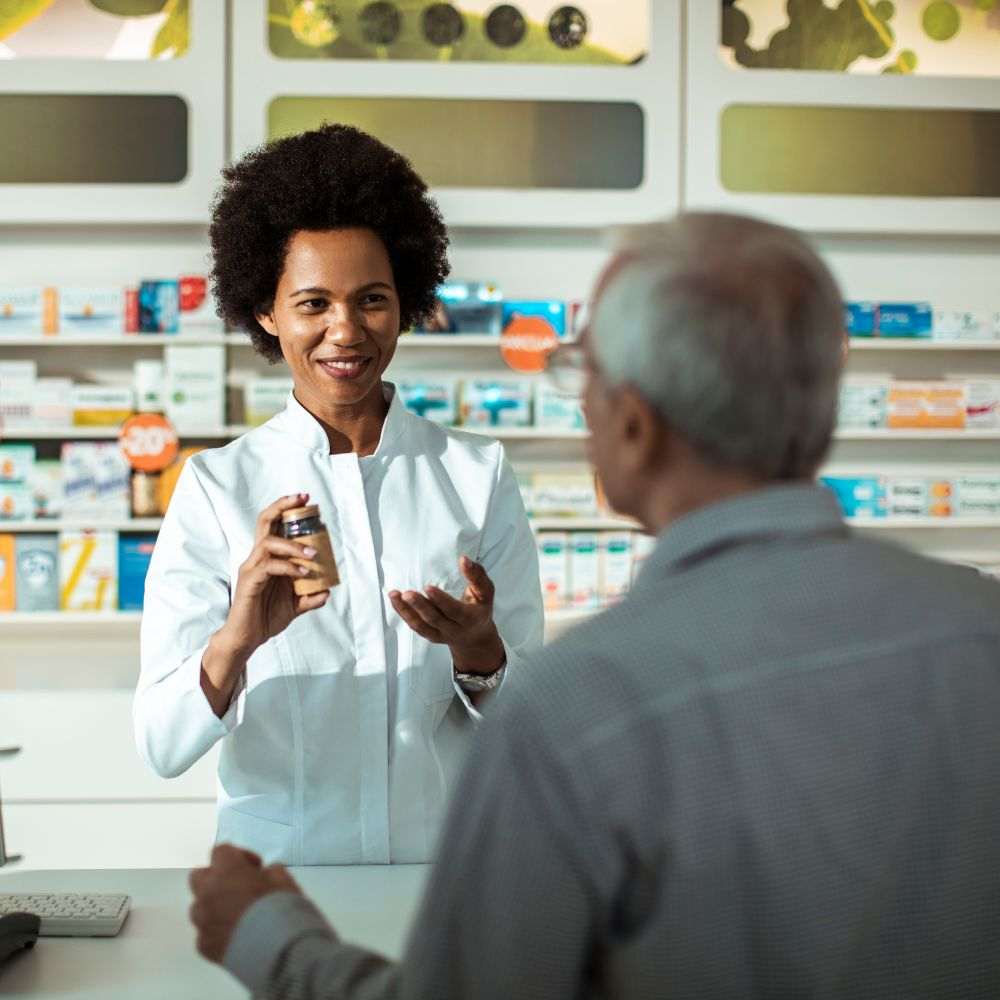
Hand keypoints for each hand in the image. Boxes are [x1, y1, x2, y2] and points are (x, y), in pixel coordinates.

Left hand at [189, 844, 301, 963]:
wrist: (277, 950)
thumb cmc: (281, 908)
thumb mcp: (284, 880)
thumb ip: (270, 871)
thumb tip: (265, 874)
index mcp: (227, 872)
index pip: (221, 851)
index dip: (239, 856)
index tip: (256, 868)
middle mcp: (208, 893)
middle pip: (198, 876)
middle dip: (216, 878)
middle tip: (238, 887)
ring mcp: (203, 922)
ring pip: (198, 906)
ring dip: (213, 905)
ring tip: (236, 915)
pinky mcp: (203, 946)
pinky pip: (204, 933)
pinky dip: (216, 931)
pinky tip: (236, 936)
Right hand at [222, 493, 329, 657]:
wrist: (247, 638)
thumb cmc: (265, 618)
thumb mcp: (295, 606)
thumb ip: (310, 596)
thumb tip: (328, 590)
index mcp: (267, 558)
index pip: (274, 525)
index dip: (287, 510)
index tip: (306, 501)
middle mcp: (257, 557)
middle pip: (265, 521)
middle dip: (283, 506)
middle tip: (303, 500)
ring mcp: (251, 567)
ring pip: (268, 543)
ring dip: (293, 545)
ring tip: (312, 554)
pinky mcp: (249, 581)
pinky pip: (269, 566)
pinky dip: (288, 567)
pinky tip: (303, 573)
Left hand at [390, 555, 504, 674]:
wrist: (475, 637)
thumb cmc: (480, 608)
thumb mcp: (486, 592)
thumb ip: (477, 575)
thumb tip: (464, 559)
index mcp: (470, 618)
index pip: (454, 610)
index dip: (441, 600)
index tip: (428, 587)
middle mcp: (454, 629)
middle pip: (435, 619)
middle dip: (420, 606)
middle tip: (407, 593)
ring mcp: (440, 635)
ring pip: (421, 625)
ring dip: (406, 610)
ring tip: (395, 595)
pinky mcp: (430, 636)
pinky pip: (415, 626)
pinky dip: (403, 614)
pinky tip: (395, 600)